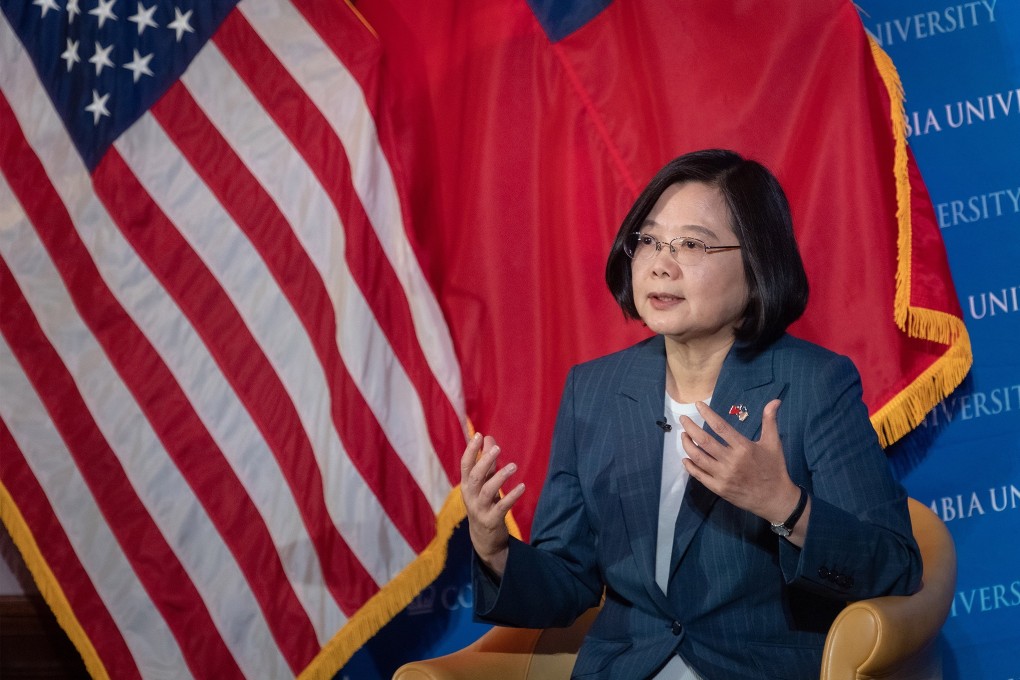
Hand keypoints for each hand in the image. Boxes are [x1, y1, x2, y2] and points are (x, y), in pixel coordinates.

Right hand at [460, 432, 525, 575]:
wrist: (483, 538)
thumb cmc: (484, 504)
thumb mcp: (483, 483)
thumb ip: (486, 462)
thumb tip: (489, 438)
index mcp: (467, 485)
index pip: (465, 465)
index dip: (471, 450)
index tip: (479, 435)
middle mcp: (470, 496)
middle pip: (475, 476)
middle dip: (485, 461)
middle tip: (497, 448)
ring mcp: (479, 509)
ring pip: (487, 491)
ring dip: (500, 477)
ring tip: (513, 466)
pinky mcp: (491, 521)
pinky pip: (502, 507)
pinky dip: (512, 496)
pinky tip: (522, 487)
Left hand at [679, 399, 801, 527]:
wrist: (775, 498)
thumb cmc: (774, 468)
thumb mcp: (773, 443)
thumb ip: (770, 421)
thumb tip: (775, 400)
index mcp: (743, 447)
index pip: (720, 427)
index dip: (707, 414)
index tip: (698, 405)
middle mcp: (731, 461)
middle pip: (704, 441)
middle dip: (690, 428)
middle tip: (683, 419)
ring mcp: (723, 476)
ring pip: (698, 458)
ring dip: (687, 445)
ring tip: (684, 435)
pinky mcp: (719, 488)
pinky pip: (699, 476)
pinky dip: (690, 466)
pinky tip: (685, 458)